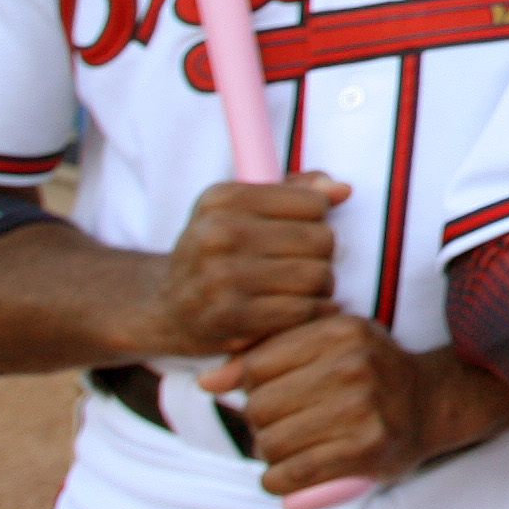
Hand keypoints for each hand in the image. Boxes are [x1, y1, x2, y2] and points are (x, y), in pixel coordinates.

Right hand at [141, 173, 344, 358]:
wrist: (165, 307)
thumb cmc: (218, 250)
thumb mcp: (242, 208)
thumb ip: (297, 190)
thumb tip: (342, 190)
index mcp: (224, 198)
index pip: (313, 202)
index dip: (318, 218)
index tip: (301, 230)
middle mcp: (219, 234)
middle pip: (320, 240)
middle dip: (323, 254)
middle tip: (308, 263)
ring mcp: (222, 277)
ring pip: (317, 277)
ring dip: (322, 286)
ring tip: (306, 287)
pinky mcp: (231, 318)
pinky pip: (303, 311)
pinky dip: (316, 312)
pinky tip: (306, 309)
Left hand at [203, 314, 429, 495]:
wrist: (432, 402)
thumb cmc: (370, 372)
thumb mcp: (328, 345)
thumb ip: (268, 355)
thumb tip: (207, 383)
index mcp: (340, 331)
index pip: (257, 366)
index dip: (253, 388)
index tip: (275, 396)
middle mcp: (353, 365)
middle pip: (259, 407)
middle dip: (260, 424)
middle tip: (281, 427)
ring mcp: (362, 408)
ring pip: (271, 443)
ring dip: (270, 454)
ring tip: (289, 449)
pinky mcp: (366, 449)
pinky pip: (292, 473)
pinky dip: (278, 481)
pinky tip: (287, 476)